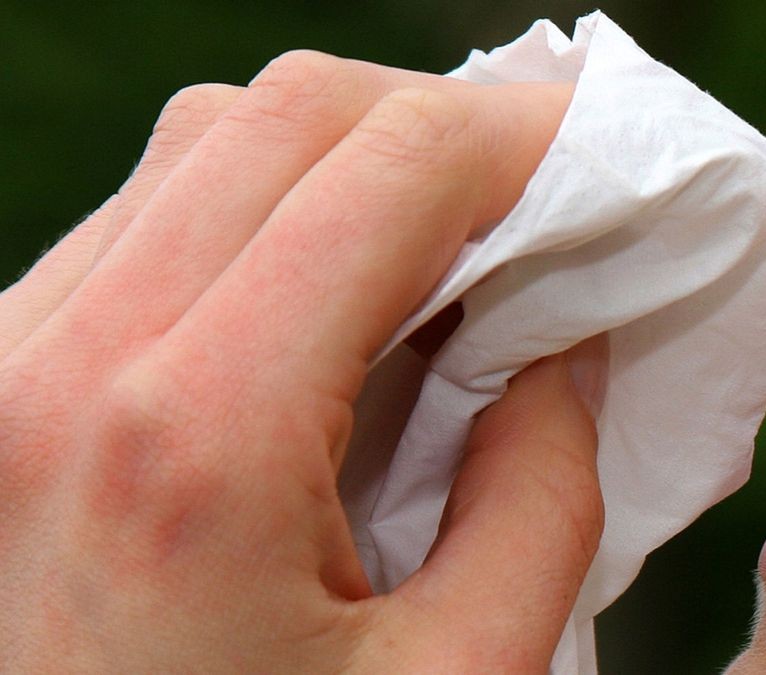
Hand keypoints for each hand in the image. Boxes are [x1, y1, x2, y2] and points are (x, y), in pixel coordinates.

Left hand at [0, 51, 600, 671]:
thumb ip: (543, 495)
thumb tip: (562, 350)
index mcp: (195, 441)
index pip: (388, 164)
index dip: (527, 133)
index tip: (610, 159)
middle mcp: (64, 368)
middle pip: (289, 115)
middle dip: (447, 127)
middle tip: (546, 193)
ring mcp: (6, 368)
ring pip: (208, 145)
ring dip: (355, 161)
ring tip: (452, 241)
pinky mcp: (0, 385)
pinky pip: (150, 221)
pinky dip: (272, 213)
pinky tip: (343, 292)